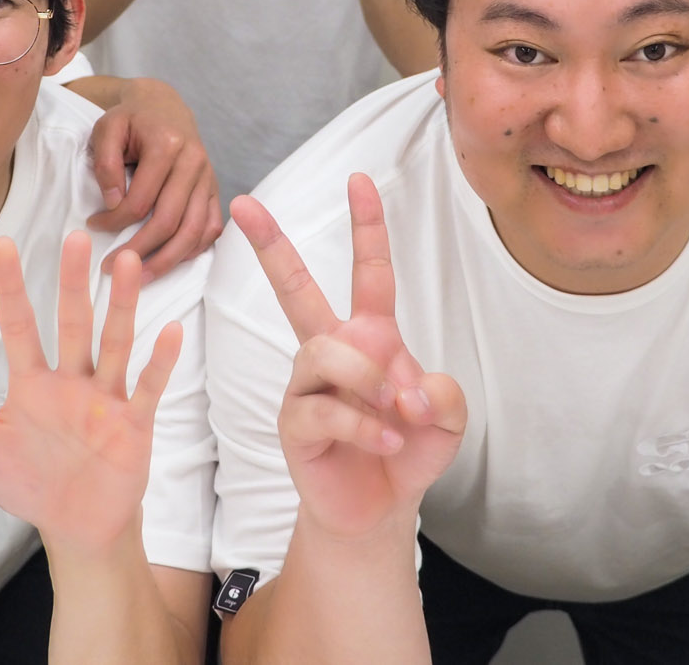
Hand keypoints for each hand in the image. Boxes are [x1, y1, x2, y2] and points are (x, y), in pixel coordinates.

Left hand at [0, 232, 181, 552]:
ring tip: (126, 263)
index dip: (11, 287)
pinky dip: (160, 361)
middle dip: (73, 282)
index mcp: (32, 383)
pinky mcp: (134, 423)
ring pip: (115, 342)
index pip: (20, 326)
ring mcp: (105, 399)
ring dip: (121, 305)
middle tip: (76, 236)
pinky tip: (171, 330)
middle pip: (74, 323)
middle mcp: (72, 381)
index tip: (3, 245)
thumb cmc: (28, 482)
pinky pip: (149, 387)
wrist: (77, 528)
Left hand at [86, 77, 223, 279]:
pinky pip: (210, 228)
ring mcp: (209, 178)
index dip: (114, 220)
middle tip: (111, 266)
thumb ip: (106, 163)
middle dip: (139, 250)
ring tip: (140, 278)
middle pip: (169, 221)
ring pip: (193, 231)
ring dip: (167, 260)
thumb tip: (113, 203)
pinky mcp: (214, 189)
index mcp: (168, 145)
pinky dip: (193, 250)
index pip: (141, 199)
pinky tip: (170, 261)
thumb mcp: (107, 128)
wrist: (164, 106)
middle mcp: (195, 162)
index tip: (94, 225)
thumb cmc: (131, 119)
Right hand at [233, 174, 464, 540]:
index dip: (367, 226)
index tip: (359, 179)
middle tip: (243, 204)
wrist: (380, 508)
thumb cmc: (407, 450)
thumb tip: (411, 389)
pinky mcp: (294, 423)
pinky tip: (389, 442)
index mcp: (370, 336)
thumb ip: (444, 395)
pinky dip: (365, 427)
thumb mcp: (445, 420)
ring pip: (325, 353)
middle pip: (294, 288)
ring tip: (397, 415)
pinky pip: (324, 409)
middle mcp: (331, 350)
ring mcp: (306, 386)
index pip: (369, 271)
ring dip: (369, 379)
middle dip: (271, 245)